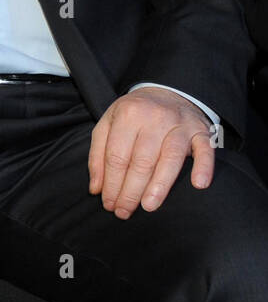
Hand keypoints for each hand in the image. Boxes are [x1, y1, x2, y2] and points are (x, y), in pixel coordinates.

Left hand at [89, 85, 215, 218]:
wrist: (166, 90)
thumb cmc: (133, 113)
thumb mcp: (108, 123)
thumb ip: (98, 155)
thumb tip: (96, 188)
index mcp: (128, 115)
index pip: (117, 155)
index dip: (111, 183)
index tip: (108, 204)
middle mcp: (154, 118)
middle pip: (141, 161)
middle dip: (130, 190)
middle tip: (124, 211)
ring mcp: (180, 124)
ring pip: (170, 158)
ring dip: (160, 185)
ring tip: (148, 206)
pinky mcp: (202, 131)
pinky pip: (206, 150)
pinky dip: (203, 167)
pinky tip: (199, 185)